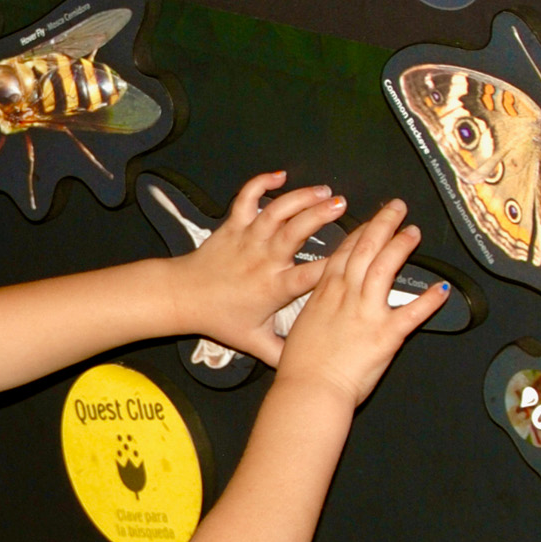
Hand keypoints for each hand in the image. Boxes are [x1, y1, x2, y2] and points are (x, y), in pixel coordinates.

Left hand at [169, 171, 347, 364]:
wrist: (183, 298)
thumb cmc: (218, 319)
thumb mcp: (253, 341)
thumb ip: (283, 352)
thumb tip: (308, 366)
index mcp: (273, 288)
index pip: (309, 275)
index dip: (334, 264)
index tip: (357, 253)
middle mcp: (263, 260)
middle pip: (294, 232)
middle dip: (320, 216)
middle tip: (343, 206)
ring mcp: (247, 239)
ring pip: (275, 211)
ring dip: (300, 197)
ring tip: (323, 191)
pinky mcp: (232, 225)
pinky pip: (247, 198)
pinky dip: (261, 183)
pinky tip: (280, 175)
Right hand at [263, 199, 448, 409]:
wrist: (308, 390)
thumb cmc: (300, 367)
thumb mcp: (300, 328)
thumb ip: (318, 312)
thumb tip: (324, 309)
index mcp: (325, 293)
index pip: (344, 251)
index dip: (360, 231)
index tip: (371, 220)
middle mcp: (346, 295)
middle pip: (366, 248)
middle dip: (383, 223)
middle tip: (397, 208)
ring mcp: (367, 312)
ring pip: (386, 267)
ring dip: (401, 246)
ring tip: (413, 232)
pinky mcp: (386, 333)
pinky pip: (413, 312)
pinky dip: (430, 299)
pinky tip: (442, 289)